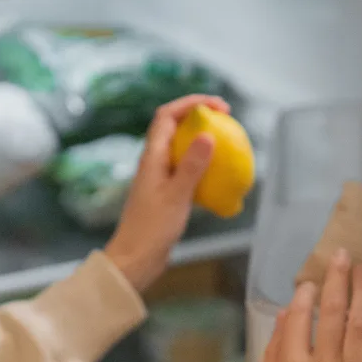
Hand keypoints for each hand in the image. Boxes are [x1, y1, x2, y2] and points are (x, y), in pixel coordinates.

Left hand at [105, 94, 227, 292]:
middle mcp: (154, 161)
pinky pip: (186, 168)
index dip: (191, 103)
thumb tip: (208, 135)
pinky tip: (220, 175)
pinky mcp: (166, 191)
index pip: (167, 115)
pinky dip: (202, 164)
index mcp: (151, 156)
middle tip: (227, 119)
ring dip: (201, 139)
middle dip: (199, 116)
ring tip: (226, 141)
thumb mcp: (176, 196)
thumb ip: (192, 166)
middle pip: (174, 125)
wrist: (134, 259)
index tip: (218, 106)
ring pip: (181, 146)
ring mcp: (159, 176)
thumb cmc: (152, 229)